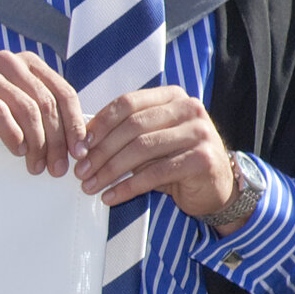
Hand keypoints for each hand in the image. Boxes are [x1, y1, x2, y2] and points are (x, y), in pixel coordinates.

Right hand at [0, 50, 83, 175]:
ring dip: (36, 141)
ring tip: (36, 166)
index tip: (79, 152)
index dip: (75, 124)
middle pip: (46, 103)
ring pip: (25, 107)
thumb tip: (82, 142)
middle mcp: (9, 62)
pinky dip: (11, 132)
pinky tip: (17, 150)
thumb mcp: (19, 104)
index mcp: (29, 64)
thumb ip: (45, 111)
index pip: (63, 93)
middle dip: (56, 140)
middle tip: (57, 168)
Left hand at [76, 85, 253, 231]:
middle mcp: (190, 109)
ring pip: (141, 149)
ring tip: (90, 185)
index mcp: (173, 97)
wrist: (216, 186)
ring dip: (110, 170)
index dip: (99, 125)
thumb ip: (124, 134)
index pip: (128, 103)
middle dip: (101, 151)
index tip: (78, 146)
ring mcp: (199, 133)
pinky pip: (155, 173)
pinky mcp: (202, 159)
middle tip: (80, 171)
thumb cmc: (175, 160)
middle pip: (132, 126)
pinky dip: (127, 187)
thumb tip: (81, 142)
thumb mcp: (149, 140)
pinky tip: (110, 196)